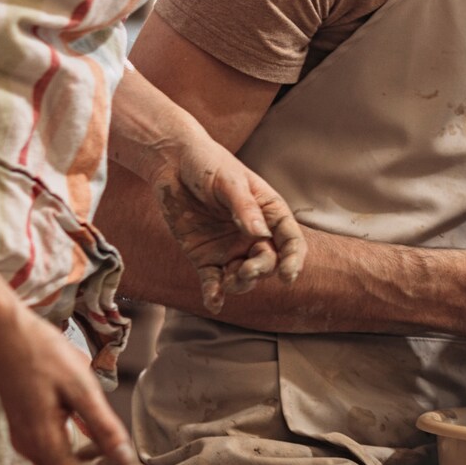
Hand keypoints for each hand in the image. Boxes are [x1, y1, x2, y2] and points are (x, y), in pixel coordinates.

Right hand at [0, 306, 150, 464]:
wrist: (6, 332)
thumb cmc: (43, 353)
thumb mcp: (81, 387)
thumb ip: (102, 426)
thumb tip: (124, 457)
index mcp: (42, 441)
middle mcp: (30, 448)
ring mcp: (26, 439)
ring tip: (127, 459)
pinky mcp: (27, 428)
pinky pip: (57, 454)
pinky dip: (82, 455)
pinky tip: (100, 442)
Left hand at [149, 128, 305, 312]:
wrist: (172, 162)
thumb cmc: (208, 164)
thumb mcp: (229, 182)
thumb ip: (244, 208)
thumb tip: (260, 234)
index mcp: (268, 213)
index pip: (290, 241)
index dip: (294, 260)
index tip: (288, 275)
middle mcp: (252, 234)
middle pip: (268, 262)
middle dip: (260, 270)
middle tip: (246, 270)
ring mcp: (229, 247)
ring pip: (243, 276)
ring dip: (239, 283)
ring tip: (227, 281)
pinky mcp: (204, 256)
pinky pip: (212, 280)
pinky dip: (214, 293)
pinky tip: (213, 302)